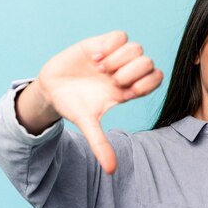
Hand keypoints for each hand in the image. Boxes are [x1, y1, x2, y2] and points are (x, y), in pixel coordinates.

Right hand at [33, 30, 162, 173]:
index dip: (146, 85)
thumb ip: (101, 144)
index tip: (124, 94)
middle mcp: (126, 71)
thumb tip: (112, 171)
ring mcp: (115, 56)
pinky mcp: (101, 43)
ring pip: (137, 48)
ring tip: (100, 69)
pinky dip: (110, 46)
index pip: (156, 79)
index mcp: (129, 89)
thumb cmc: (74, 106)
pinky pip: (120, 36)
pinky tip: (95, 58)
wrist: (51, 90)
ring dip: (120, 60)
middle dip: (132, 73)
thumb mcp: (88, 125)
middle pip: (149, 62)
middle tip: (111, 81)